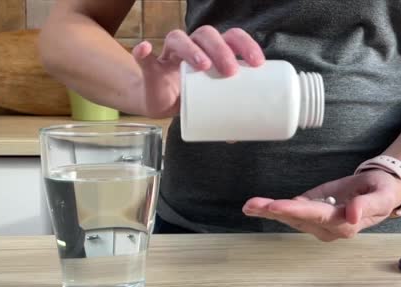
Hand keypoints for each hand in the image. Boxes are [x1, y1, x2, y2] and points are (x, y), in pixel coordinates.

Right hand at [131, 26, 264, 117]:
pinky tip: (145, 49)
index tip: (258, 63)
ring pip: (179, 38)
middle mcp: (192, 46)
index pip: (231, 37)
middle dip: (222, 49)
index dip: (246, 44)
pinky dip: (142, 51)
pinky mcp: (151, 66)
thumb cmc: (191, 98)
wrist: (162, 102)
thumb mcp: (209, 104)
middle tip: (231, 72)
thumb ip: (222, 116)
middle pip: (207, 35)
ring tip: (204, 66)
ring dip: (192, 49)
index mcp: (213, 51)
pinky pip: (143, 55)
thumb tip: (236, 138)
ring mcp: (170, 54)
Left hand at [242, 170, 400, 241]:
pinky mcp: (312, 214)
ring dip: (268, 211)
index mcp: (345, 223)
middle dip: (273, 211)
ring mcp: (318, 223)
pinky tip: (255, 207)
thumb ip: (368, 205)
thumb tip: (352, 215)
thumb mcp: (382, 195)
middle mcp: (328, 227)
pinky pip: (290, 212)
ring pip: (290, 218)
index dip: (296, 210)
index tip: (277, 206)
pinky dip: (272, 209)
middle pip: (297, 219)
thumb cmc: (382, 192)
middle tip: (251, 205)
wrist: (382, 191)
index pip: (317, 216)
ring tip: (248, 205)